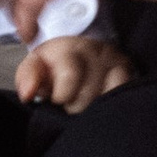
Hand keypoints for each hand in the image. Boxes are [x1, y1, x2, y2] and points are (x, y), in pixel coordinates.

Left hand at [15, 31, 134, 111]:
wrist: (80, 50)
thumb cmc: (55, 65)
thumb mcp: (35, 67)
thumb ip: (27, 78)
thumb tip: (28, 94)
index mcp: (69, 49)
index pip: (70, 77)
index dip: (62, 96)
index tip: (57, 99)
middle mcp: (95, 51)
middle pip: (88, 96)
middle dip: (76, 105)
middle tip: (72, 100)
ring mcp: (115, 60)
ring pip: (107, 98)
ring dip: (95, 107)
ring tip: (88, 101)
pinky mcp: (129, 70)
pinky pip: (125, 95)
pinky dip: (113, 104)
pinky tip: (104, 103)